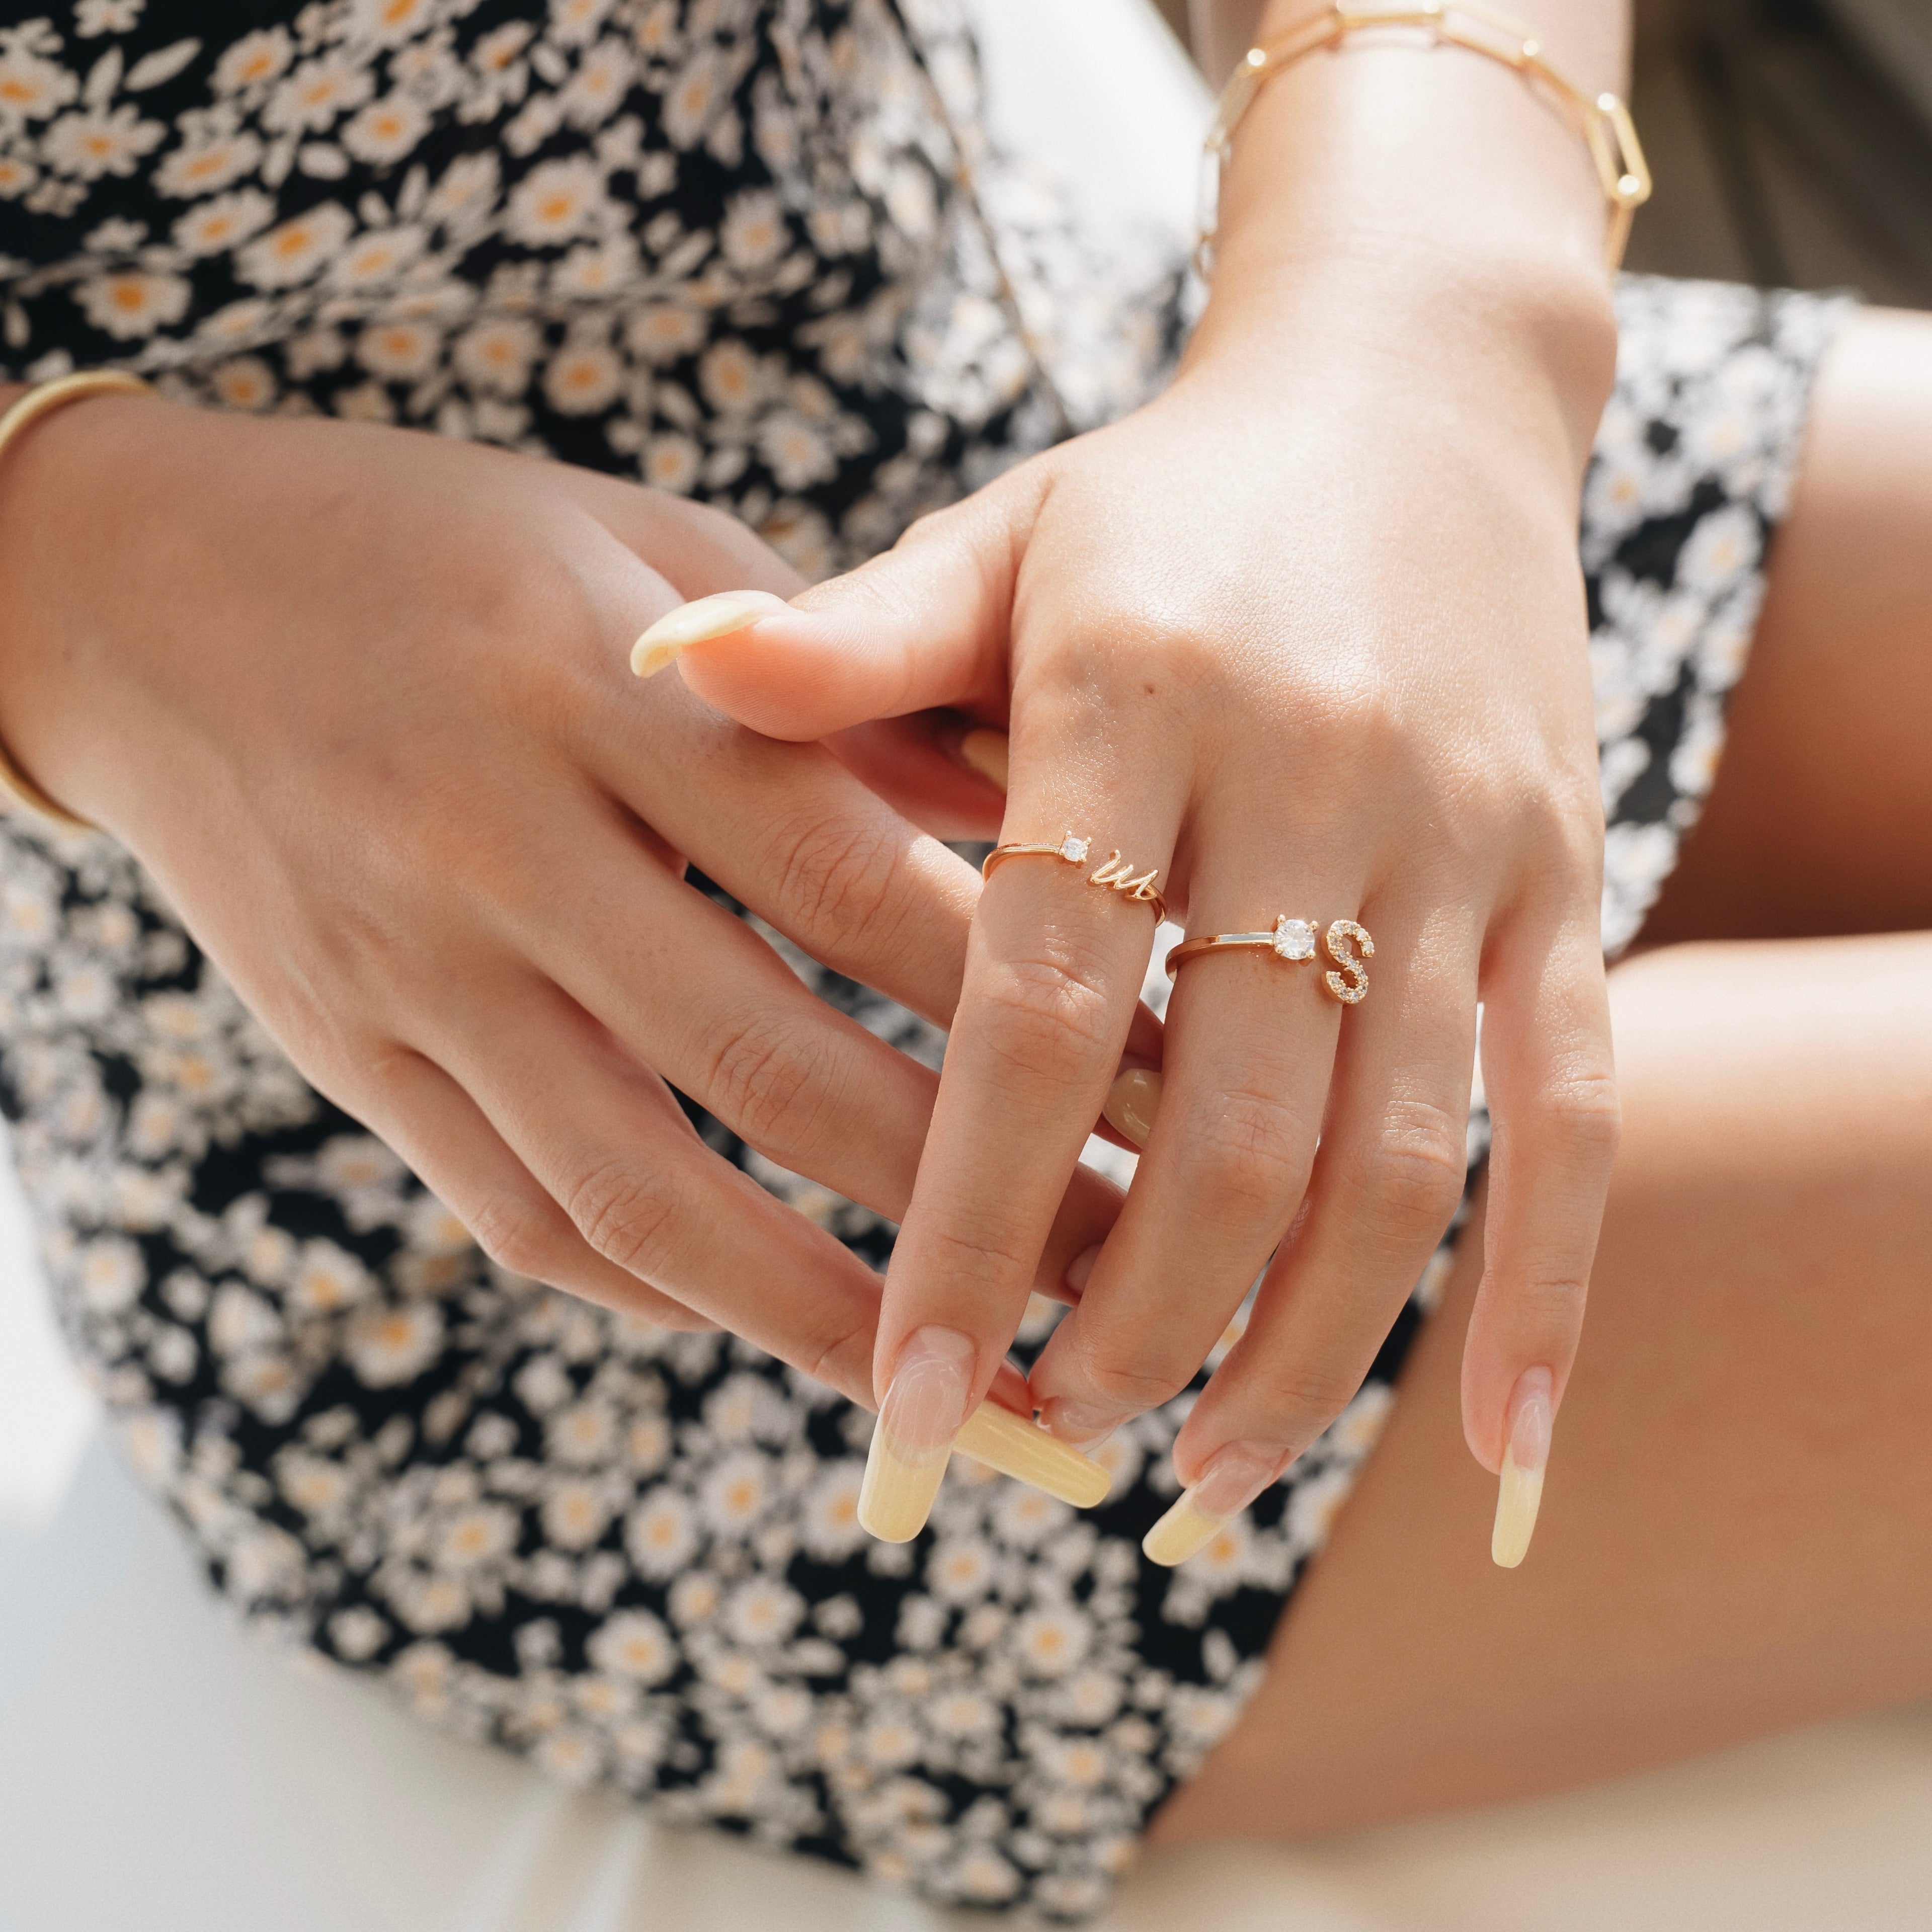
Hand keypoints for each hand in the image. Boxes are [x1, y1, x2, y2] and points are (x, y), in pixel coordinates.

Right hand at [0, 393, 1132, 1444]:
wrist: (151, 596)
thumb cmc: (443, 550)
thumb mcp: (645, 551)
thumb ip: (829, 682)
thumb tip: (1022, 810)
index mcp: (603, 692)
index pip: (851, 881)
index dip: (1029, 1002)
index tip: (1172, 1085)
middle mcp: (503, 845)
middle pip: (776, 1066)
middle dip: (974, 1193)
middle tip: (1125, 1265)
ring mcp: (414, 973)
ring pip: (647, 1191)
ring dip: (834, 1311)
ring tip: (981, 1380)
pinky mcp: (350, 1058)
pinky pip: (528, 1217)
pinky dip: (675, 1293)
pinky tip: (796, 1331)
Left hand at [637, 270, 1621, 1552]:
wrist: (1413, 398)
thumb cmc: (1165, 502)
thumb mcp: (1000, 539)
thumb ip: (845, 642)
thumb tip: (656, 667)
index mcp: (1137, 697)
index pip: (1034, 1004)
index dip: (967, 1212)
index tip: (905, 1394)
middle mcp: (1314, 779)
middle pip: (1223, 1124)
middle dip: (1129, 1321)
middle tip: (1041, 1437)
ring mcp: (1465, 843)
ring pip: (1395, 1155)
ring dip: (1300, 1350)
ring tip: (1198, 1480)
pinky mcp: (1567, 881)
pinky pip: (1575, 1116)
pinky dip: (1544, 1293)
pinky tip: (1498, 1450)